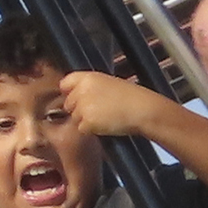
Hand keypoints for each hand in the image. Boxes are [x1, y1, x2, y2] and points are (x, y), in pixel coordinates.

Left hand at [55, 69, 176, 143]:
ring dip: (85, 121)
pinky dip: (91, 130)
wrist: (142, 109)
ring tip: (105, 118)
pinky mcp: (87, 121)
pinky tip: (105, 125)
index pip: (65, 83)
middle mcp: (81, 90)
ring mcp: (83, 106)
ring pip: (74, 117)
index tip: (77, 99)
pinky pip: (82, 129)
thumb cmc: (131, 97)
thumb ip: (90, 86)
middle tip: (98, 111)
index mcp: (87, 77)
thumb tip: (76, 93)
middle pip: (68, 104)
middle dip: (78, 109)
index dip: (70, 93)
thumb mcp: (109, 83)